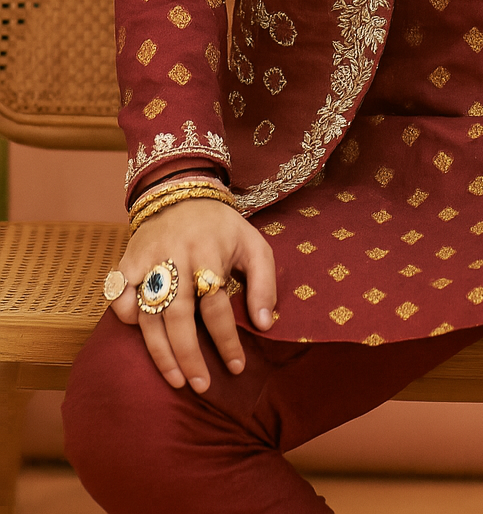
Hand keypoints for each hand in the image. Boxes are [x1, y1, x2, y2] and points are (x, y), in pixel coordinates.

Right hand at [108, 199, 276, 392]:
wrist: (182, 193)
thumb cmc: (222, 227)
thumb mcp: (254, 245)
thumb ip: (264, 283)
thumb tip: (266, 324)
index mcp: (209, 252)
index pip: (216, 306)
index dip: (226, 341)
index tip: (236, 367)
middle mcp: (175, 257)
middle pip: (178, 316)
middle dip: (189, 356)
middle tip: (200, 386)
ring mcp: (147, 260)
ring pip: (148, 315)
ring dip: (160, 352)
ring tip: (176, 380)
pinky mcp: (126, 260)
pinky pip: (119, 298)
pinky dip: (128, 320)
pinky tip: (145, 336)